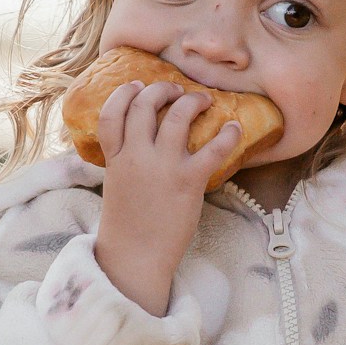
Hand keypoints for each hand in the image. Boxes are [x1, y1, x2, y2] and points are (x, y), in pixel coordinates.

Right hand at [94, 79, 241, 315]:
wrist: (135, 258)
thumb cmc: (128, 227)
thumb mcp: (117, 188)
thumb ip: (125, 164)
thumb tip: (142, 148)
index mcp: (115, 159)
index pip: (111, 114)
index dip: (124, 94)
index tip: (137, 86)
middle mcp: (136, 156)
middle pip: (145, 105)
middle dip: (161, 90)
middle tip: (176, 90)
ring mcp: (162, 166)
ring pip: (177, 115)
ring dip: (192, 100)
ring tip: (204, 100)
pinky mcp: (188, 180)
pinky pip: (213, 148)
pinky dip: (227, 133)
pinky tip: (234, 128)